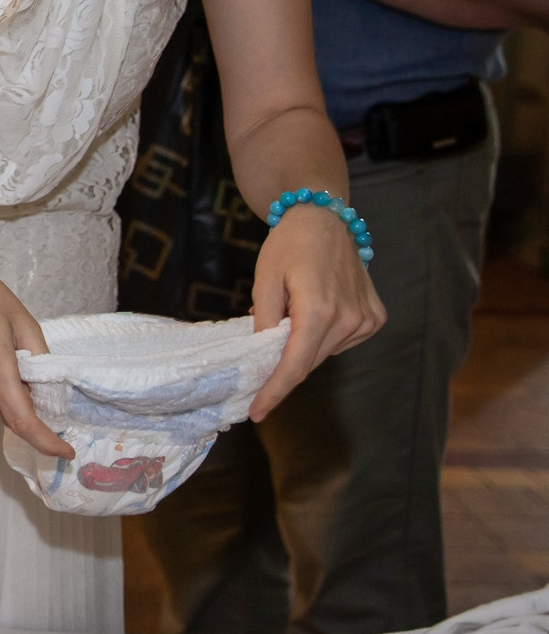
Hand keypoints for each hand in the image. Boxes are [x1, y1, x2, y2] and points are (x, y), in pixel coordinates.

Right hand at [0, 248, 72, 458]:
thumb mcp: (21, 319)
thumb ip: (39, 357)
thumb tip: (45, 387)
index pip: (22, 420)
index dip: (46, 441)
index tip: (65, 452)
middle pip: (7, 416)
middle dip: (28, 411)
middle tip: (39, 387)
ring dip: (5, 394)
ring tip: (2, 355)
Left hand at [246, 202, 385, 418]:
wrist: (324, 220)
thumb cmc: (288, 246)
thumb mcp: (264, 280)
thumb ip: (265, 321)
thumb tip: (266, 356)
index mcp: (319, 310)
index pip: (294, 365)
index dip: (274, 391)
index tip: (257, 413)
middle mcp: (349, 319)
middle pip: (309, 361)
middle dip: (282, 366)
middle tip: (258, 361)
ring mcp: (367, 320)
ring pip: (324, 353)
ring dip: (303, 347)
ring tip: (291, 314)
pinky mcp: (375, 318)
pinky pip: (341, 341)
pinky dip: (322, 337)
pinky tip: (315, 312)